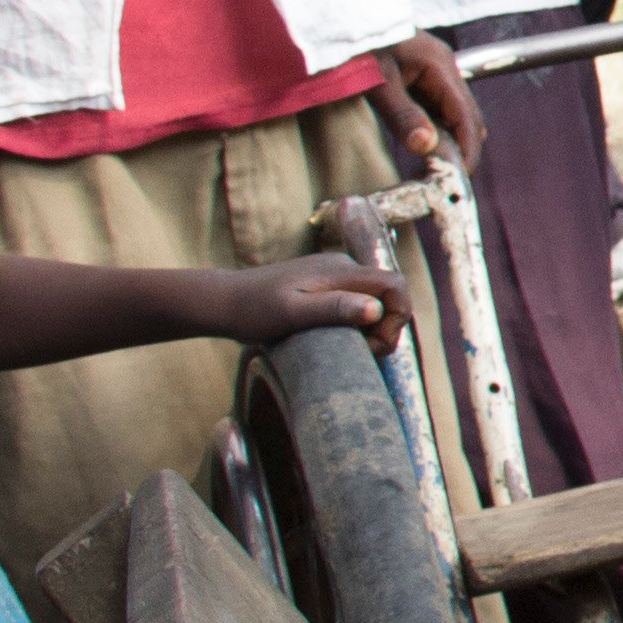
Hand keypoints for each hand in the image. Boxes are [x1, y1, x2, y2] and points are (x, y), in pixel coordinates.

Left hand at [214, 248, 412, 350]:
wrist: (223, 302)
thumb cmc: (252, 310)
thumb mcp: (291, 313)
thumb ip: (333, 308)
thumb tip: (375, 310)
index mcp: (340, 271)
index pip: (394, 284)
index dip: (398, 316)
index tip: (376, 344)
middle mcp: (343, 269)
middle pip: (389, 295)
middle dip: (386, 328)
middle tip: (361, 354)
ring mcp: (335, 277)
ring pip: (376, 302)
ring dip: (372, 330)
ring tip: (347, 349)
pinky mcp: (326, 288)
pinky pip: (359, 305)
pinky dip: (358, 326)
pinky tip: (336, 340)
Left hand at [369, 28, 483, 173]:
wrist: (335, 15)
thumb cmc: (356, 45)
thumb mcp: (376, 83)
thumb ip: (402, 115)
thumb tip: (427, 146)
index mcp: (439, 65)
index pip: (466, 115)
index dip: (467, 148)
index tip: (458, 176)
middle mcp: (444, 65)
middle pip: (467, 114)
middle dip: (462, 146)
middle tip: (444, 176)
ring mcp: (434, 67)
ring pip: (454, 110)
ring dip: (449, 137)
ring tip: (432, 164)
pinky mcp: (421, 71)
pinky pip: (437, 104)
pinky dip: (435, 125)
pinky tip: (421, 140)